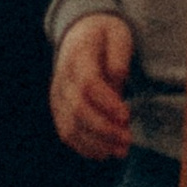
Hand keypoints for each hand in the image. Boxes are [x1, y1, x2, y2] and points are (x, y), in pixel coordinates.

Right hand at [51, 14, 135, 161]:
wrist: (79, 34)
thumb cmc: (104, 35)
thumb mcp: (118, 34)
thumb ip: (119, 55)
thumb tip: (118, 76)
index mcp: (78, 56)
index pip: (88, 84)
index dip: (107, 103)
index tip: (127, 116)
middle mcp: (63, 78)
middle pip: (78, 110)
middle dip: (104, 129)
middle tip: (128, 140)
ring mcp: (57, 96)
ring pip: (70, 127)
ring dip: (96, 143)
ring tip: (121, 151)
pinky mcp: (59, 109)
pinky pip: (67, 133)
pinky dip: (85, 146)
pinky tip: (105, 152)